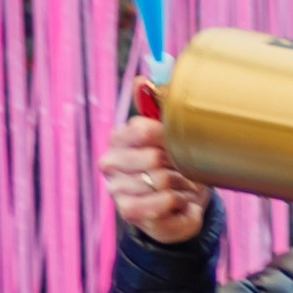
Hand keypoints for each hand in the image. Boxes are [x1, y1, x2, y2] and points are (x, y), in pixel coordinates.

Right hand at [101, 110, 211, 245]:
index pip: (142, 129)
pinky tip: (177, 200)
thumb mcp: (169, 131)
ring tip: (181, 185)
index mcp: (118, 138)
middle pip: (154, 157)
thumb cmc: (174, 164)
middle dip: (178, 163)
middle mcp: (110, 163)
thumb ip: (155, 103)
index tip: (177, 141)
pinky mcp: (129, 212)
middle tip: (182, 168)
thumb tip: (140, 80)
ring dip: (182, 184)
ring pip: (162, 180)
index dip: (168, 136)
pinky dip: (179, 201)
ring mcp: (117, 189)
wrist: (180, 205)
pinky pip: (163, 201)